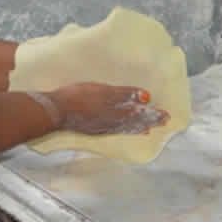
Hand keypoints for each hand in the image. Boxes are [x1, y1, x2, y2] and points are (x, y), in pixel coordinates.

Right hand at [46, 83, 168, 135]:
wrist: (55, 110)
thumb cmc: (78, 96)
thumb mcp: (103, 91)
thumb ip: (125, 94)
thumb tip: (146, 97)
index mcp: (116, 111)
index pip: (140, 114)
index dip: (153, 114)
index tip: (166, 116)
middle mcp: (112, 122)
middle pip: (135, 122)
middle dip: (149, 121)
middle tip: (163, 122)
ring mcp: (102, 126)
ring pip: (126, 128)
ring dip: (139, 127)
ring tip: (149, 129)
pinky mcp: (93, 128)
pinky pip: (116, 130)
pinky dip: (125, 130)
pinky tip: (126, 130)